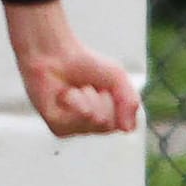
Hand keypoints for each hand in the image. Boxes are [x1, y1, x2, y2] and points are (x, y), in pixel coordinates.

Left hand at [5, 0, 141, 137]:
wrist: (55, 55)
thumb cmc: (86, 65)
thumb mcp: (117, 77)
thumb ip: (130, 101)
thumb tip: (128, 130)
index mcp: (109, 119)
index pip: (124, 124)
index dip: (118, 101)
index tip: (105, 87)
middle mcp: (92, 128)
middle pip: (108, 124)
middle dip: (102, 99)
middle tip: (90, 86)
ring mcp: (75, 130)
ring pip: (95, 121)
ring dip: (88, 97)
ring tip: (77, 89)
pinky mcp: (57, 128)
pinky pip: (78, 118)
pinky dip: (74, 99)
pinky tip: (65, 94)